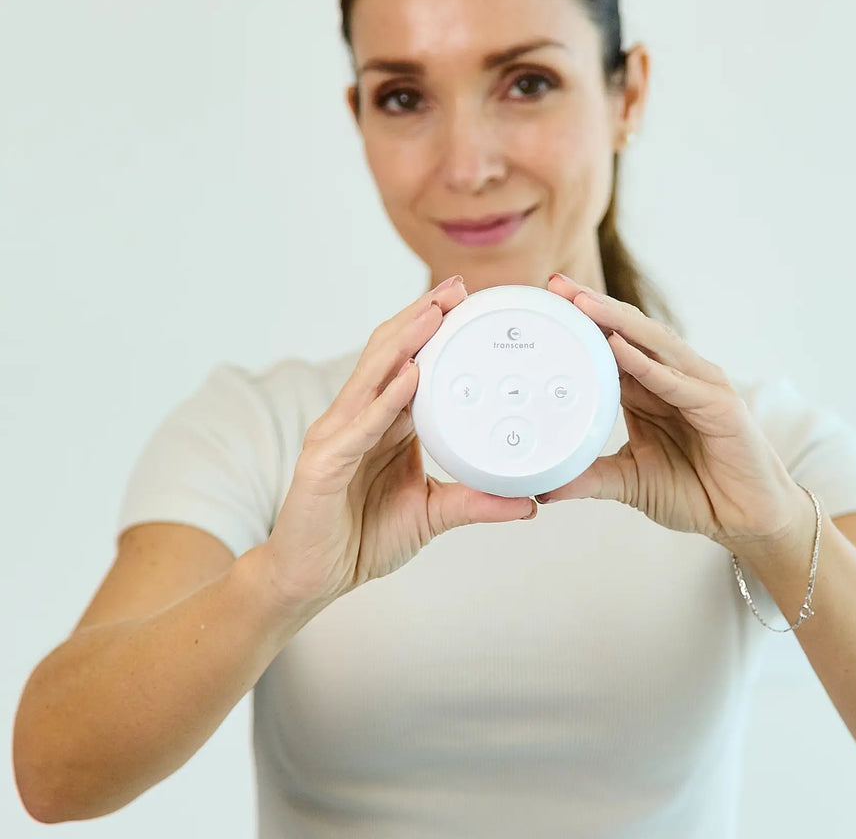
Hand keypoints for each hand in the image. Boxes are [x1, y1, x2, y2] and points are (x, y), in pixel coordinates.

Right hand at [263, 276, 536, 619]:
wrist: (312, 579)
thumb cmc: (363, 538)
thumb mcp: (431, 514)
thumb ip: (474, 502)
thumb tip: (530, 501)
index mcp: (383, 423)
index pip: (408, 363)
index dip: (434, 332)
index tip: (468, 304)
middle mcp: (357, 419)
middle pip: (388, 354)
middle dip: (421, 318)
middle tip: (457, 289)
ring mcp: (337, 436)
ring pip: (372, 376)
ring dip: (405, 341)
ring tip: (435, 312)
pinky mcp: (323, 463)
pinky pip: (361, 424)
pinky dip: (387, 398)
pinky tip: (411, 376)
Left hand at [539, 274, 808, 552]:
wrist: (746, 522)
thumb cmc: (695, 492)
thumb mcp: (630, 481)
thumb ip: (589, 478)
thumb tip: (543, 490)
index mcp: (651, 388)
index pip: (613, 343)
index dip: (583, 322)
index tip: (547, 302)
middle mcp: (676, 377)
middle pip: (630, 331)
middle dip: (593, 306)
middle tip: (556, 285)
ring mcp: (701, 386)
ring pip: (653, 344)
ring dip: (616, 321)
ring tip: (581, 303)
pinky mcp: (720, 406)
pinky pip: (675, 381)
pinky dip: (646, 364)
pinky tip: (618, 347)